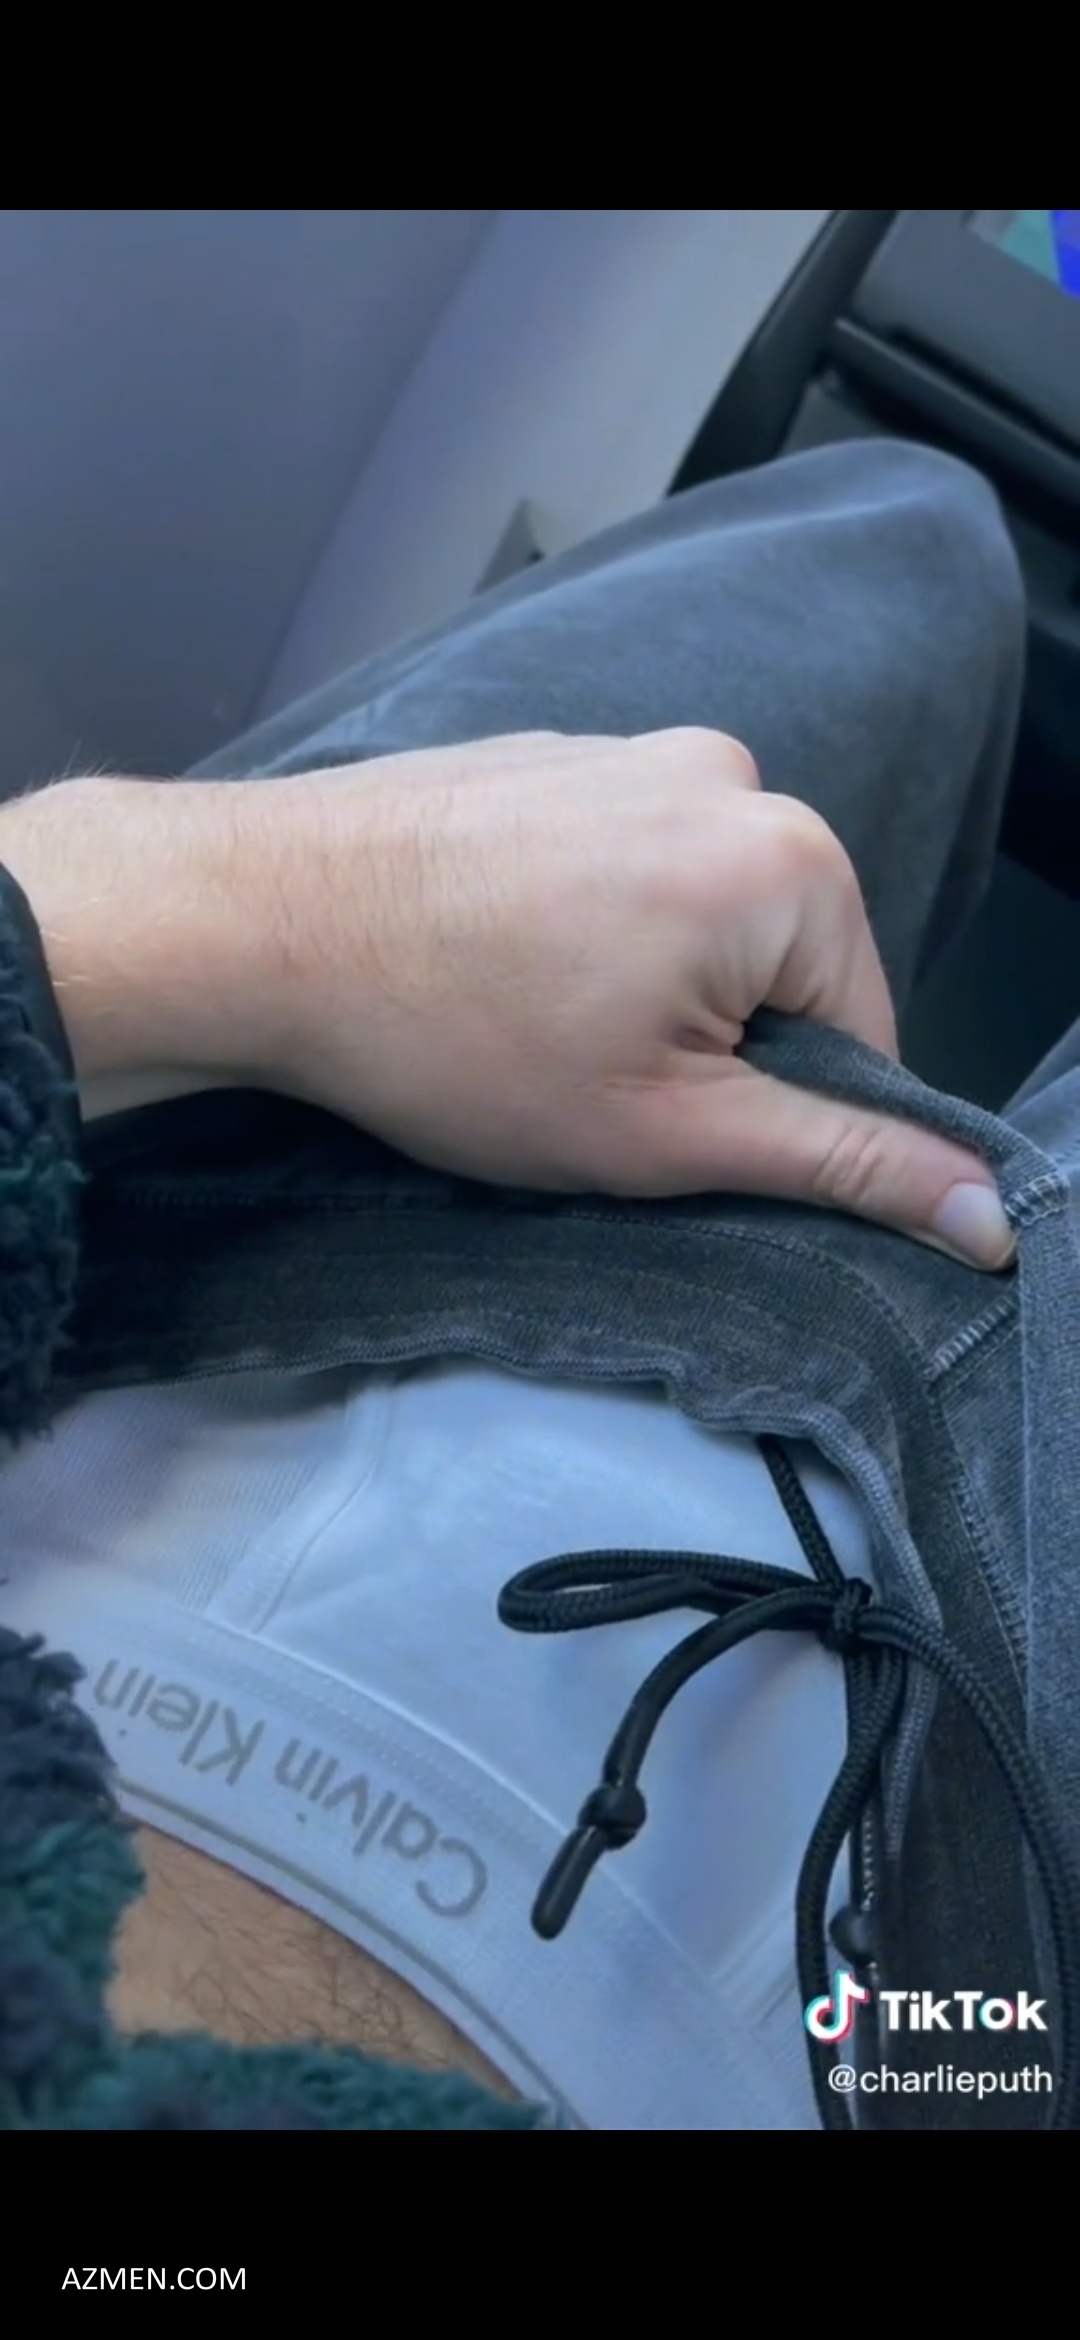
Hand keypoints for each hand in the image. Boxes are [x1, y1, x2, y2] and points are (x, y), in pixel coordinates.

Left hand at [241, 730, 1014, 1268]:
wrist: (257, 925)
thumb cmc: (450, 1035)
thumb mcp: (670, 1132)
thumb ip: (843, 1163)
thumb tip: (986, 1215)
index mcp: (786, 859)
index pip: (862, 1029)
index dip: (774, 1110)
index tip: (665, 1126)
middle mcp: (729, 776)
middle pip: (780, 964)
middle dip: (701, 1041)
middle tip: (582, 1078)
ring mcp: (633, 750)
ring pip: (696, 920)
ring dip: (640, 986)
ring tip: (526, 1019)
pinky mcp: (556, 755)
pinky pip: (621, 866)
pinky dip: (583, 928)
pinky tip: (496, 965)